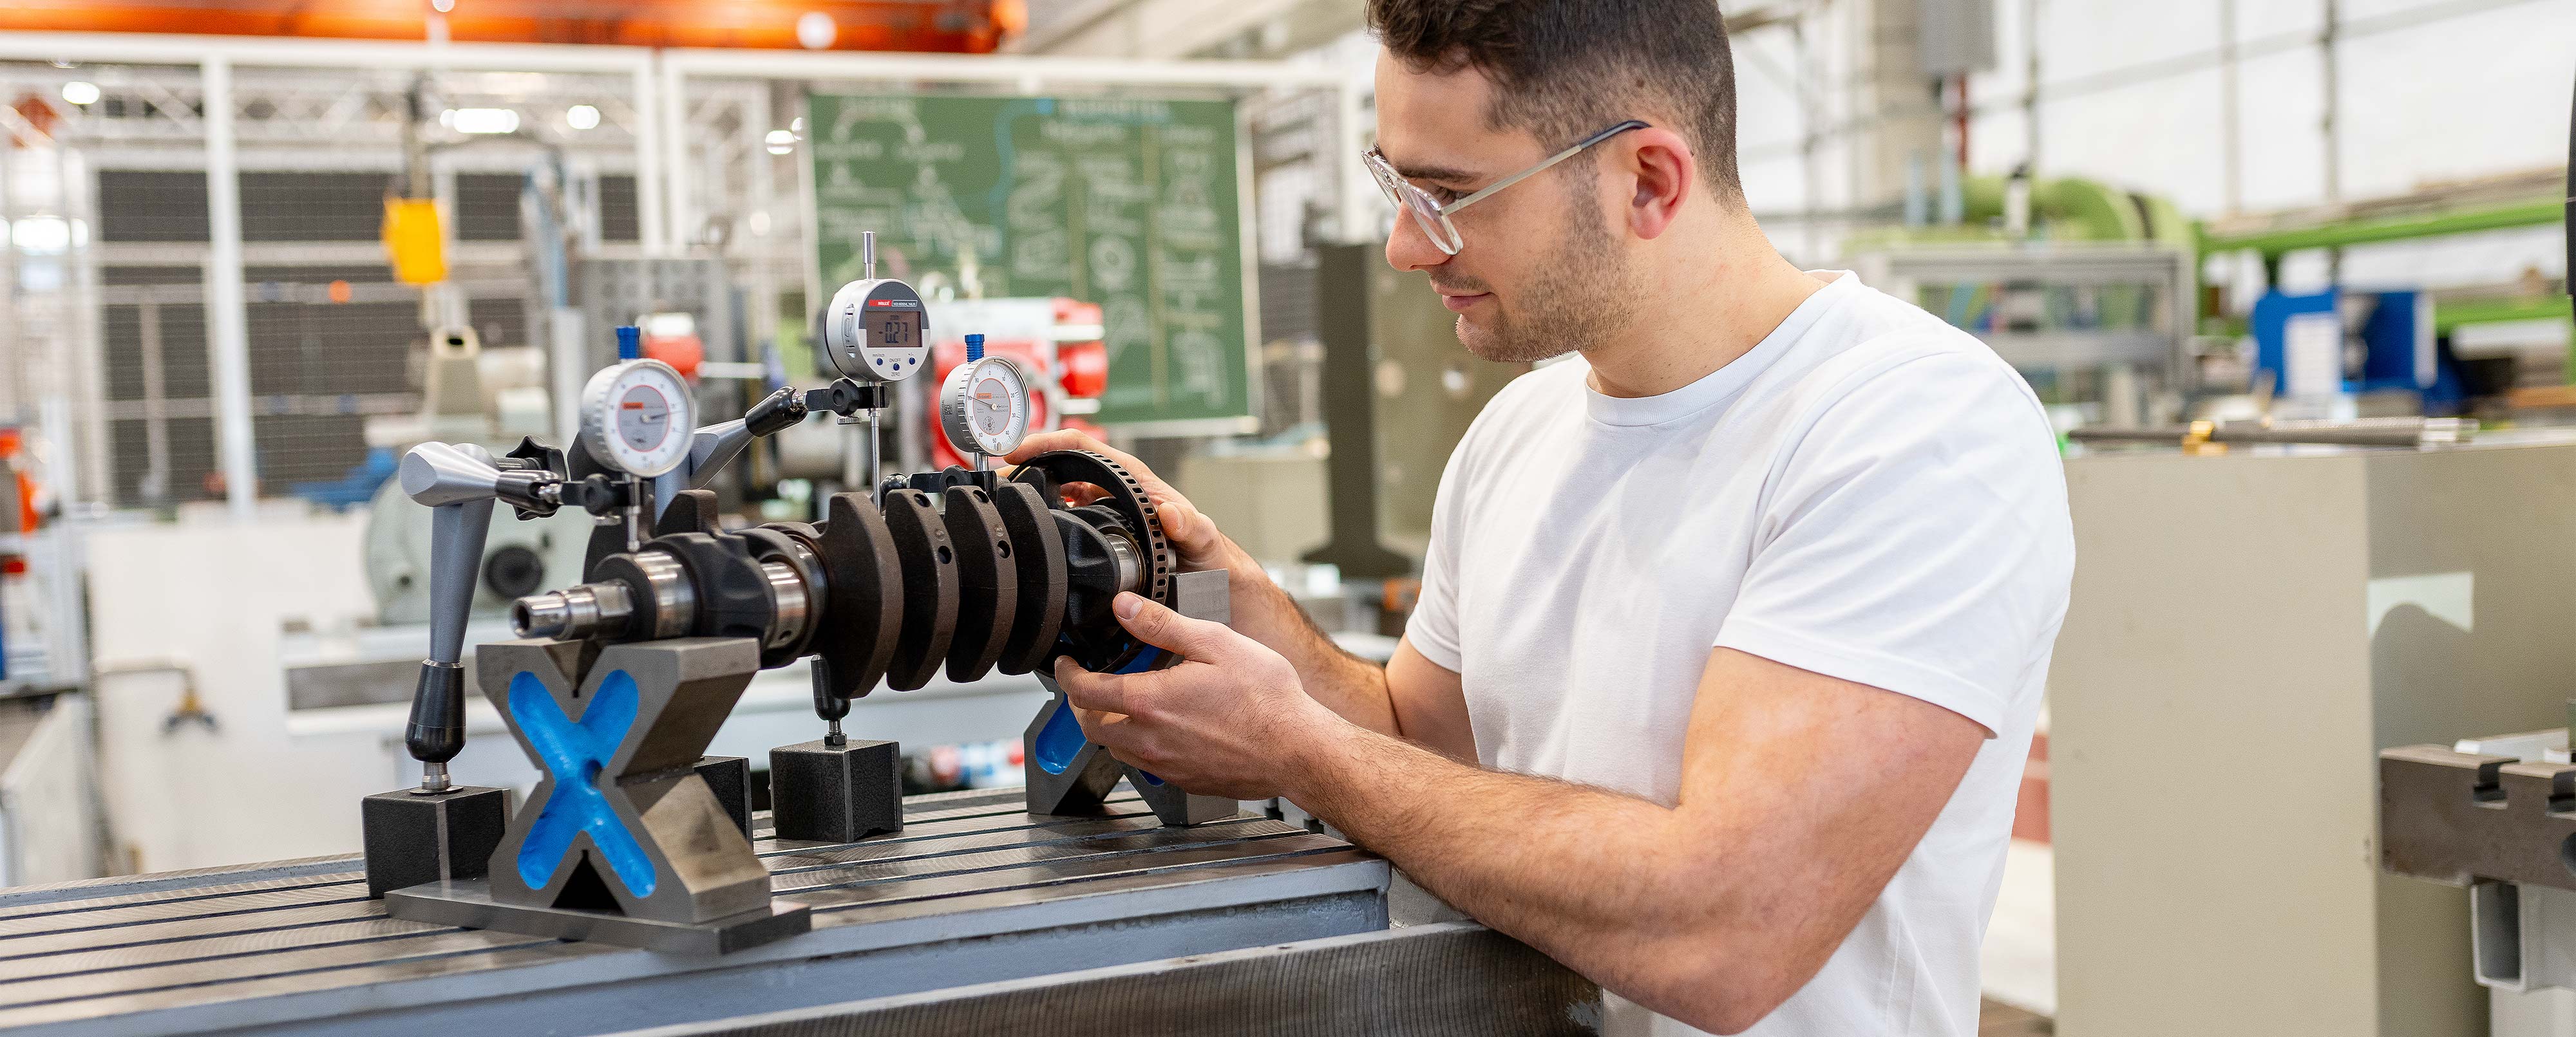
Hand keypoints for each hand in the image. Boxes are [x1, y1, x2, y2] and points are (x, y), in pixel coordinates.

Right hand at [1002, 430, 1241, 576]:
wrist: (1212, 584)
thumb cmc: (1210, 557)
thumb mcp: (1203, 543)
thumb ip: (1191, 528)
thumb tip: (1170, 511)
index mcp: (1136, 483)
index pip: (1084, 448)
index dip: (1048, 444)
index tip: (1017, 452)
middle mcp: (1118, 492)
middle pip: (1064, 464)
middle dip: (1028, 464)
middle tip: (996, 479)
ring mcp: (1108, 510)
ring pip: (1062, 489)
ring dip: (1032, 489)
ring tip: (1000, 500)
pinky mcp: (1104, 530)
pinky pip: (1068, 515)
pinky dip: (1045, 515)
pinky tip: (1029, 530)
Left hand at [1052, 591, 1344, 800]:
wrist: (1299, 750)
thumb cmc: (1267, 699)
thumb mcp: (1214, 642)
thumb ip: (1161, 624)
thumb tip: (1123, 607)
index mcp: (1149, 702)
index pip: (1084, 691)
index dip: (1067, 673)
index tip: (1066, 663)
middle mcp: (1149, 740)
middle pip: (1090, 725)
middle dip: (1081, 702)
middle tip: (1087, 682)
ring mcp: (1164, 765)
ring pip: (1115, 747)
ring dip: (1108, 724)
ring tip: (1123, 701)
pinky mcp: (1183, 780)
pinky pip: (1145, 763)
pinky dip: (1138, 744)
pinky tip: (1162, 726)